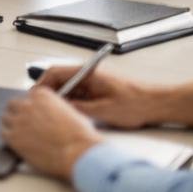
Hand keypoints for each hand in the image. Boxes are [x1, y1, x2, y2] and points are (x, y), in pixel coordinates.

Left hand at [1, 87, 102, 180]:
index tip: (34, 114)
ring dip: (11, 124)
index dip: (31, 107)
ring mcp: (18, 120)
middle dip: (18, 113)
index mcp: (42, 96)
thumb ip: (55, 108)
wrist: (78, 153)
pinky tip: (17, 143)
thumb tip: (50, 114)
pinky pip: (3, 133)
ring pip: (5, 118)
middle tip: (24, 124)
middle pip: (13, 105)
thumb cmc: (80, 136)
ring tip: (19, 134)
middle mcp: (27, 105)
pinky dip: (9, 137)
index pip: (28, 96)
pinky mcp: (13, 137)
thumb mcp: (70, 112)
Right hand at [32, 65, 192, 129]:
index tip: (34, 98)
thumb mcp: (104, 110)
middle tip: (42, 111)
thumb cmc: (136, 104)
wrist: (158, 104)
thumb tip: (60, 109)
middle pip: (59, 81)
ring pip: (68, 90)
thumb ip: (79, 108)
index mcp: (88, 73)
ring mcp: (93, 83)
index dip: (41, 85)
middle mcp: (88, 75)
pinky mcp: (98, 92)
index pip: (55, 73)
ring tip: (56, 117)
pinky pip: (78, 96)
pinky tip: (72, 118)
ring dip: (61, 102)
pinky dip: (72, 106)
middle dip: (50, 96)